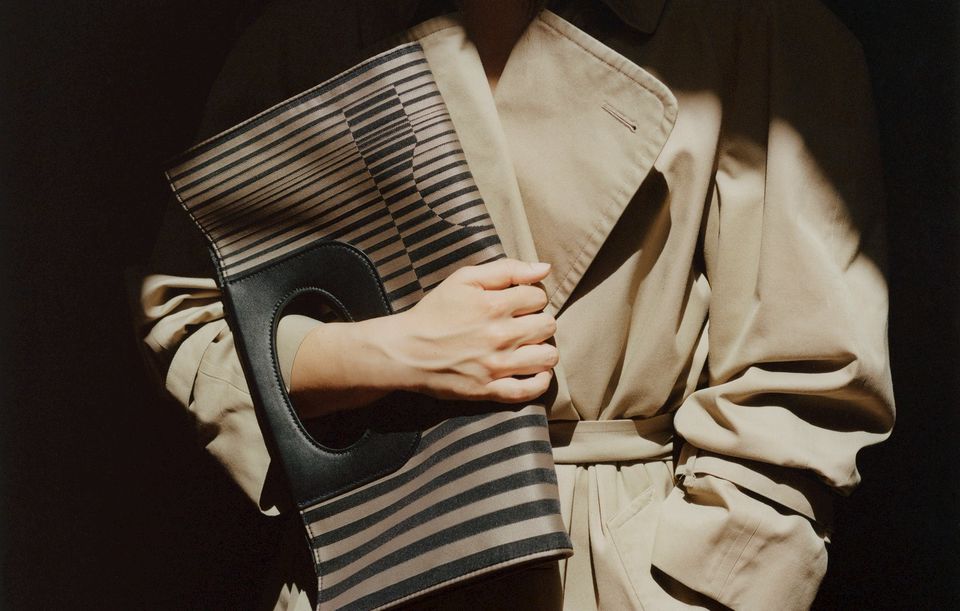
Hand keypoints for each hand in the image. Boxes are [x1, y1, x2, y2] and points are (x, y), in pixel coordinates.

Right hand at [386, 258, 557, 401]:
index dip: (531, 296)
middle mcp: (501, 336)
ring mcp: (497, 366)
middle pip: (548, 325)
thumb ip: (506, 269)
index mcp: (494, 305)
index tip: (519, 302)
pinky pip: (531, 390)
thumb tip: (545, 268)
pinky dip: (540, 381)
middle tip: (523, 323)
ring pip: (548, 357)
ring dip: (544, 349)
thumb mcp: (464, 279)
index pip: (539, 297)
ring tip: (529, 346)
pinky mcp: (490, 390)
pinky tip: (535, 371)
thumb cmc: (435, 312)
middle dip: (539, 320)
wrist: (406, 351)